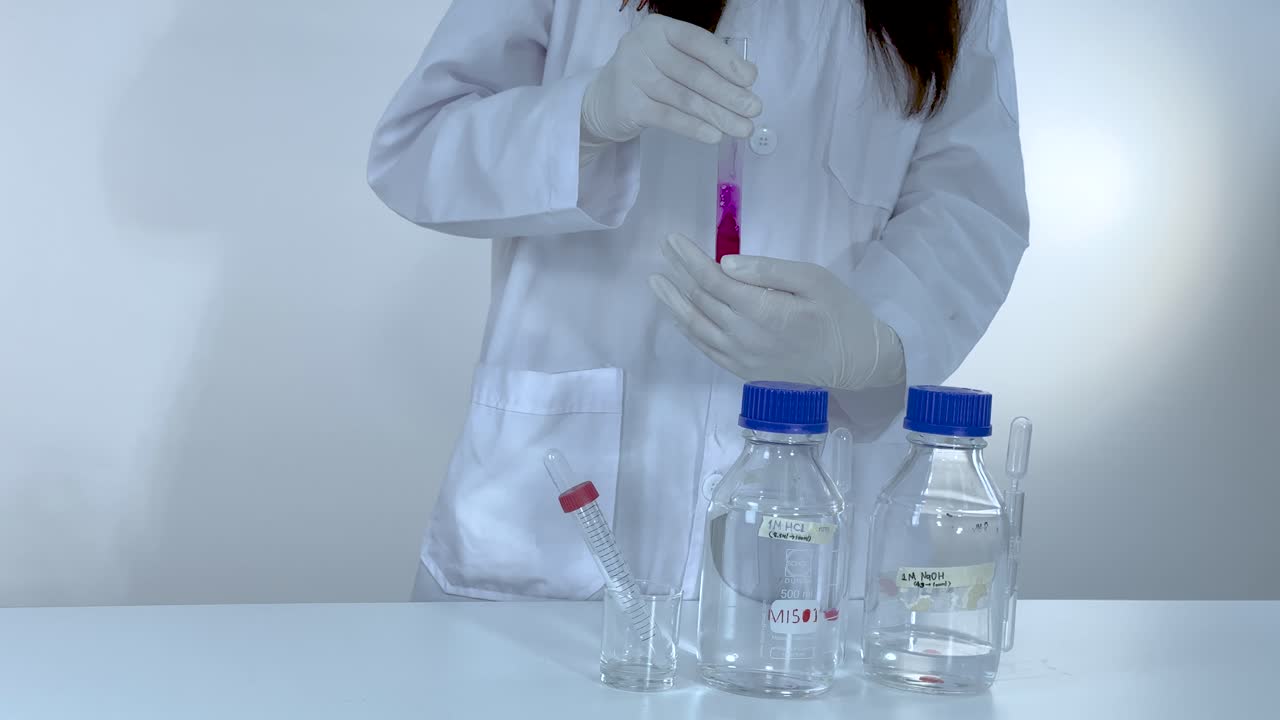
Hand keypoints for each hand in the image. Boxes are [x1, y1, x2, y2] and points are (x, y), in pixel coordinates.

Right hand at [581, 14, 761, 145]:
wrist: (603, 102)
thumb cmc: (648, 77)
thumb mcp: (671, 60)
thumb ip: (702, 64)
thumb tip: (745, 82)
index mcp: (660, 29)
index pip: (698, 42)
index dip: (727, 61)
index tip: (751, 79)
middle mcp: (643, 47)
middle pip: (695, 73)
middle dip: (729, 94)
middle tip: (754, 109)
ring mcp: (632, 75)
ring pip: (685, 98)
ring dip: (719, 115)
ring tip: (742, 128)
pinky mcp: (628, 105)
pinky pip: (669, 118)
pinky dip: (695, 128)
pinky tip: (714, 135)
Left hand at [649, 234, 905, 390]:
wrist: (856, 365)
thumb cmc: (841, 315)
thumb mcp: (813, 279)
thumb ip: (768, 271)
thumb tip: (725, 264)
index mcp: (761, 311)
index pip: (712, 280)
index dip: (689, 258)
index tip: (672, 239)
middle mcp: (744, 337)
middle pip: (699, 301)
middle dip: (678, 273)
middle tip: (663, 251)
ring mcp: (741, 358)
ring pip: (695, 327)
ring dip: (673, 303)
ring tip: (657, 282)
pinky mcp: (744, 372)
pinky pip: (706, 349)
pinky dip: (688, 330)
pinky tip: (679, 316)